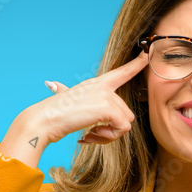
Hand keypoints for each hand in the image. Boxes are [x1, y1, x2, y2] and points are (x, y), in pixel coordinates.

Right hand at [32, 50, 148, 146]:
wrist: (44, 120)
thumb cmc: (51, 112)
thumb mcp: (62, 97)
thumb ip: (62, 89)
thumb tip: (50, 83)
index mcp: (95, 84)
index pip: (121, 72)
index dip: (136, 63)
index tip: (146, 53)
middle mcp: (103, 87)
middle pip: (126, 112)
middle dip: (112, 129)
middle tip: (92, 135)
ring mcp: (106, 96)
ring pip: (126, 122)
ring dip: (109, 136)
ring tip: (90, 136)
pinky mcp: (107, 108)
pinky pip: (121, 129)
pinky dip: (107, 138)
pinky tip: (88, 137)